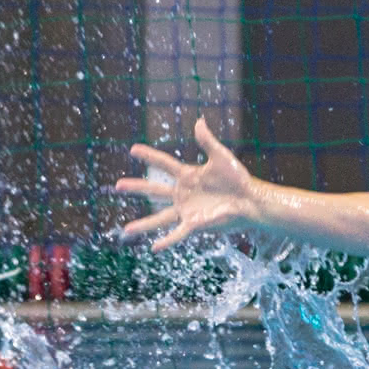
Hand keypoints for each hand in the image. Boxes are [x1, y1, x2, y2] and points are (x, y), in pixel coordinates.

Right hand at [115, 118, 256, 251]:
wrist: (250, 200)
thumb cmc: (238, 179)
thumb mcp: (221, 157)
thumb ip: (207, 141)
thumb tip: (199, 120)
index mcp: (188, 175)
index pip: (164, 164)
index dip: (149, 156)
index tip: (133, 150)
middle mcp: (183, 193)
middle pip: (154, 190)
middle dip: (136, 187)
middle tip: (117, 185)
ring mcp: (187, 210)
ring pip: (160, 217)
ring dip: (143, 224)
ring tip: (126, 230)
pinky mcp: (195, 223)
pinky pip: (177, 233)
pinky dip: (166, 241)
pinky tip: (154, 248)